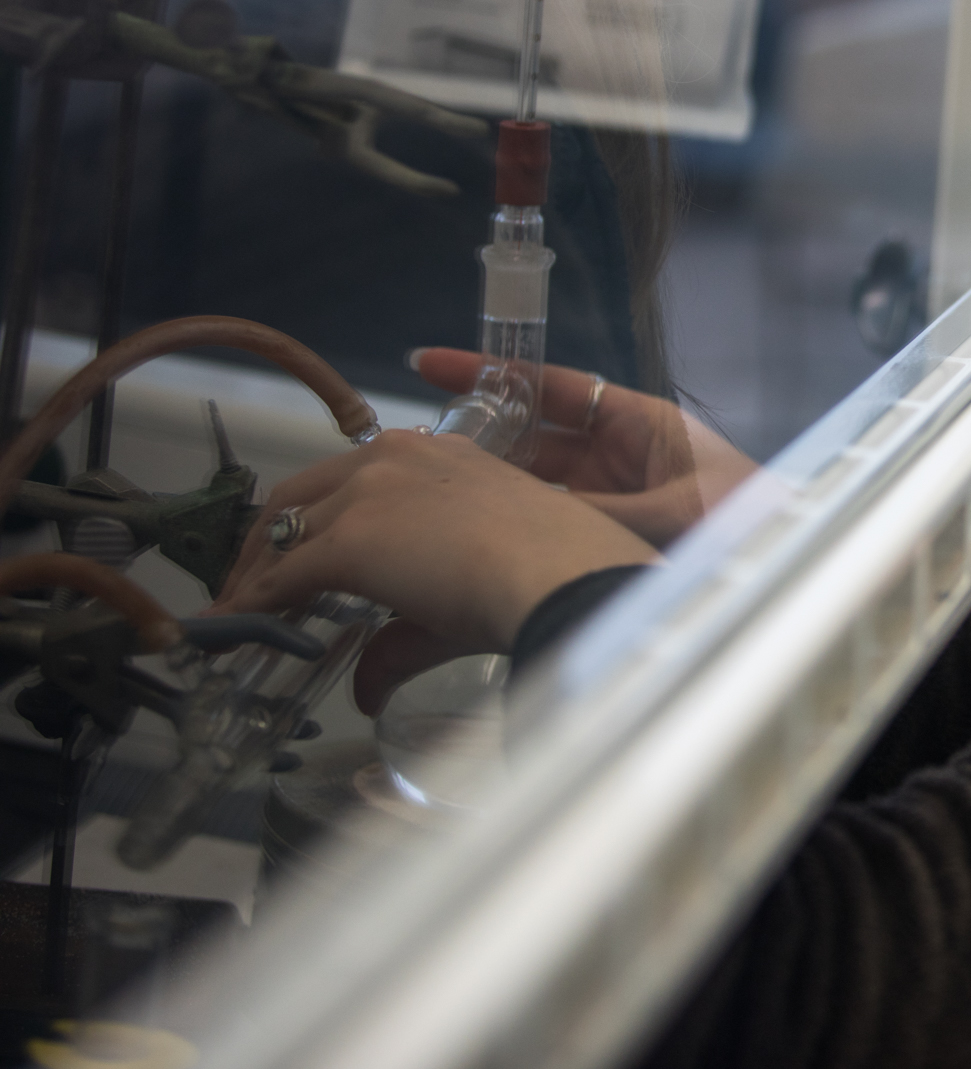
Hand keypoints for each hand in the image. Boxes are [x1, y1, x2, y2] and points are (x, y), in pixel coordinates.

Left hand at [212, 429, 656, 712]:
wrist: (559, 575)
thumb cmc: (544, 574)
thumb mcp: (470, 592)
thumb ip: (404, 637)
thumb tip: (367, 691)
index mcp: (437, 456)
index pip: (355, 480)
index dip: (321, 521)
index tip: (304, 557)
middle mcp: (395, 458)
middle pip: (305, 492)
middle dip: (272, 538)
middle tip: (256, 582)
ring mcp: (367, 492)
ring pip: (286, 526)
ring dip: (256, 568)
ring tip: (239, 606)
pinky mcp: (347, 537)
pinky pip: (281, 574)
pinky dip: (250, 601)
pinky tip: (233, 625)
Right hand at [411, 349, 756, 545]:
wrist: (783, 572)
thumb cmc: (750, 528)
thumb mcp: (668, 514)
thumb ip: (593, 513)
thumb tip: (520, 512)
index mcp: (642, 424)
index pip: (552, 386)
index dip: (492, 374)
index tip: (432, 364)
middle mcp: (622, 456)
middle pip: (534, 437)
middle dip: (480, 438)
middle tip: (418, 446)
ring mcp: (614, 498)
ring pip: (536, 483)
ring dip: (492, 488)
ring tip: (431, 492)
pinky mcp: (609, 539)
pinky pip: (550, 523)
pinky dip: (515, 528)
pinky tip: (475, 538)